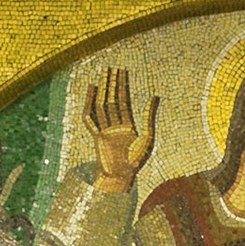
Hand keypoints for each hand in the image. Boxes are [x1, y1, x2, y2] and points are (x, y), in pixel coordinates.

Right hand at [84, 67, 157, 193]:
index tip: (123, 71)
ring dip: (103, 89)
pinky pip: (90, 117)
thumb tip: (155, 96)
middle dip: (112, 83)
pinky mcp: (96, 136)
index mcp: (127, 126)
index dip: (123, 86)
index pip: (124, 101)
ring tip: (104, 73)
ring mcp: (104, 130)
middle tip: (112, 67)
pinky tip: (92, 89)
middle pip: (112, 100)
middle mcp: (115, 126)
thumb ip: (150, 117)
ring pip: (102, 105)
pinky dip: (89, 102)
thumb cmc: (136, 162)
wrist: (121, 178)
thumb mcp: (148, 137)